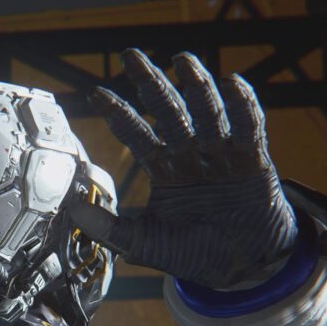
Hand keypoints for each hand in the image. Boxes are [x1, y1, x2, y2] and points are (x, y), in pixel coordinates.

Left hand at [69, 49, 297, 289]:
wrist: (244, 268)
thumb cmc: (196, 253)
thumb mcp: (147, 245)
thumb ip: (112, 230)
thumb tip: (73, 211)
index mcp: (165, 169)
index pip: (137, 135)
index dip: (119, 115)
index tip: (95, 94)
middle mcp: (191, 154)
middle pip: (168, 112)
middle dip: (150, 84)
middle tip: (131, 56)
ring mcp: (222, 154)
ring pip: (207, 112)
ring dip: (195, 85)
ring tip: (182, 60)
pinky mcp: (253, 160)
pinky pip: (248, 128)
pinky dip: (243, 106)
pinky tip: (232, 83)